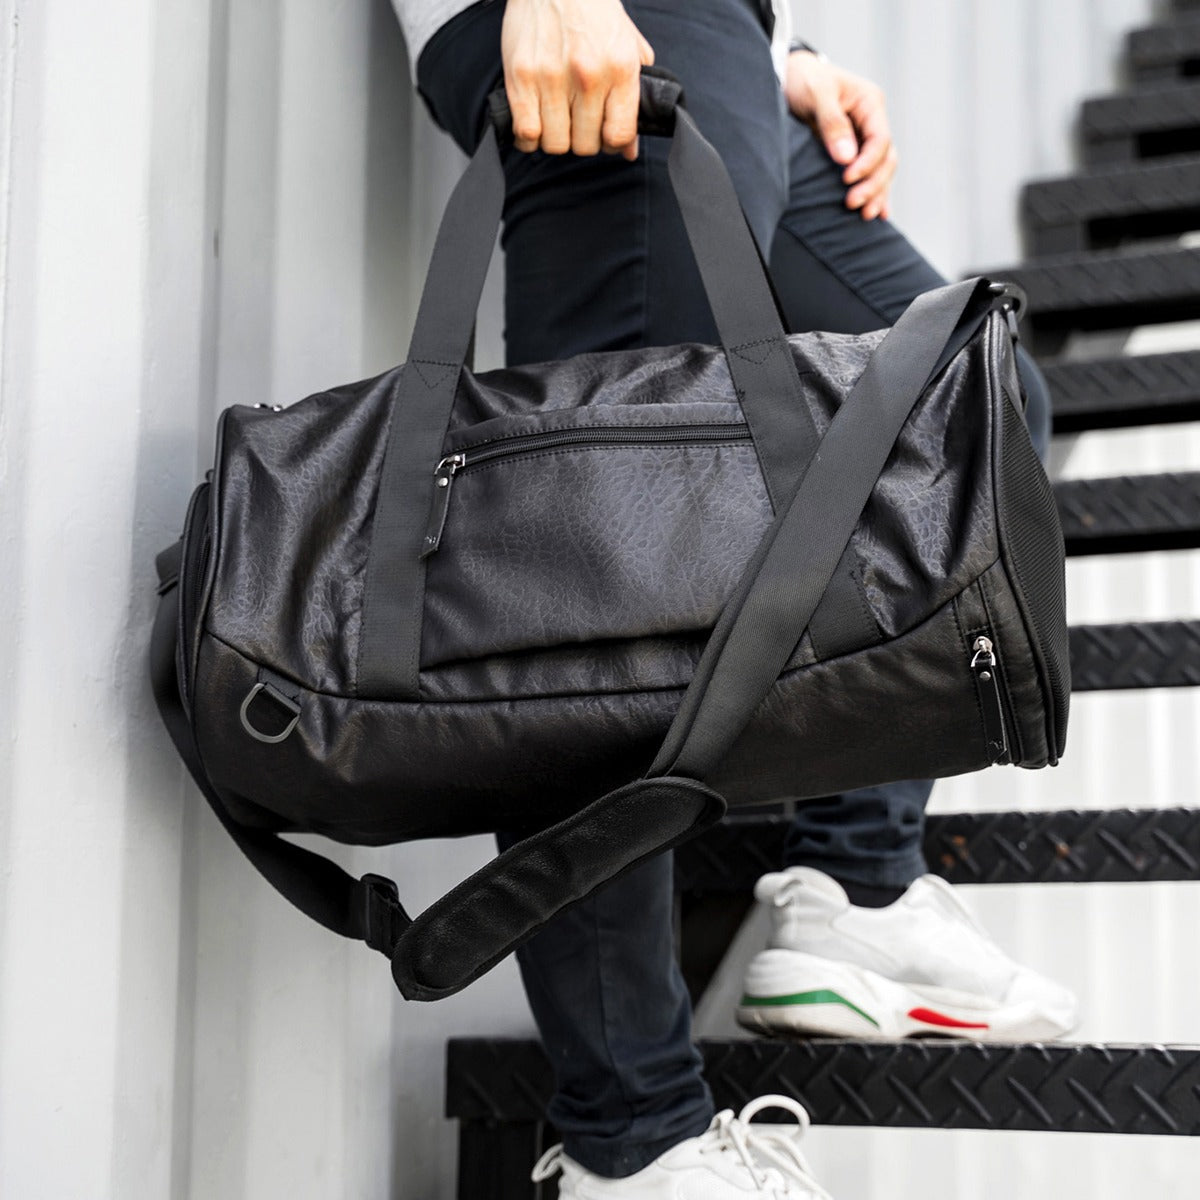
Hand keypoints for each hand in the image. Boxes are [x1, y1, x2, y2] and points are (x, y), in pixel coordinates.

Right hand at [501, 0, 655, 160]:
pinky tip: (534, 122)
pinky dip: (529, 137)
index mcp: (620, 68)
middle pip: (585, 145)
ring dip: (556, 138)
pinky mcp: (522, 76)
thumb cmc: (593, 11)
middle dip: (583, 140)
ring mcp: (552, 77)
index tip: (605, 135)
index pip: (620, 135)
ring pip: (555, 144)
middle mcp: (588, 76)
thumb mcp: (626, 47)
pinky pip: (526, 133)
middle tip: (578, 123)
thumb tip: (629, 149)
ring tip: (556, 120)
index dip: (612, 143)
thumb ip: (634, 98)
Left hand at [784, 51, 897, 220]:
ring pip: (881, 170)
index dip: (867, 163)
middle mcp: (872, 122)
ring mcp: (864, 137)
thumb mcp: (816, 94)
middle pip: (885, 158)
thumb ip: (832, 124)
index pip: (880, 139)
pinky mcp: (853, 151)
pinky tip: (878, 214)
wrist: (790, 77)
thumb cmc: (804, 81)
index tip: (847, 179)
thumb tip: (846, 158)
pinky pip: (869, 174)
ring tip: (865, 215)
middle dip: (873, 184)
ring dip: (876, 193)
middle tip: (852, 203)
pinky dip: (875, 192)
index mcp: (870, 103)